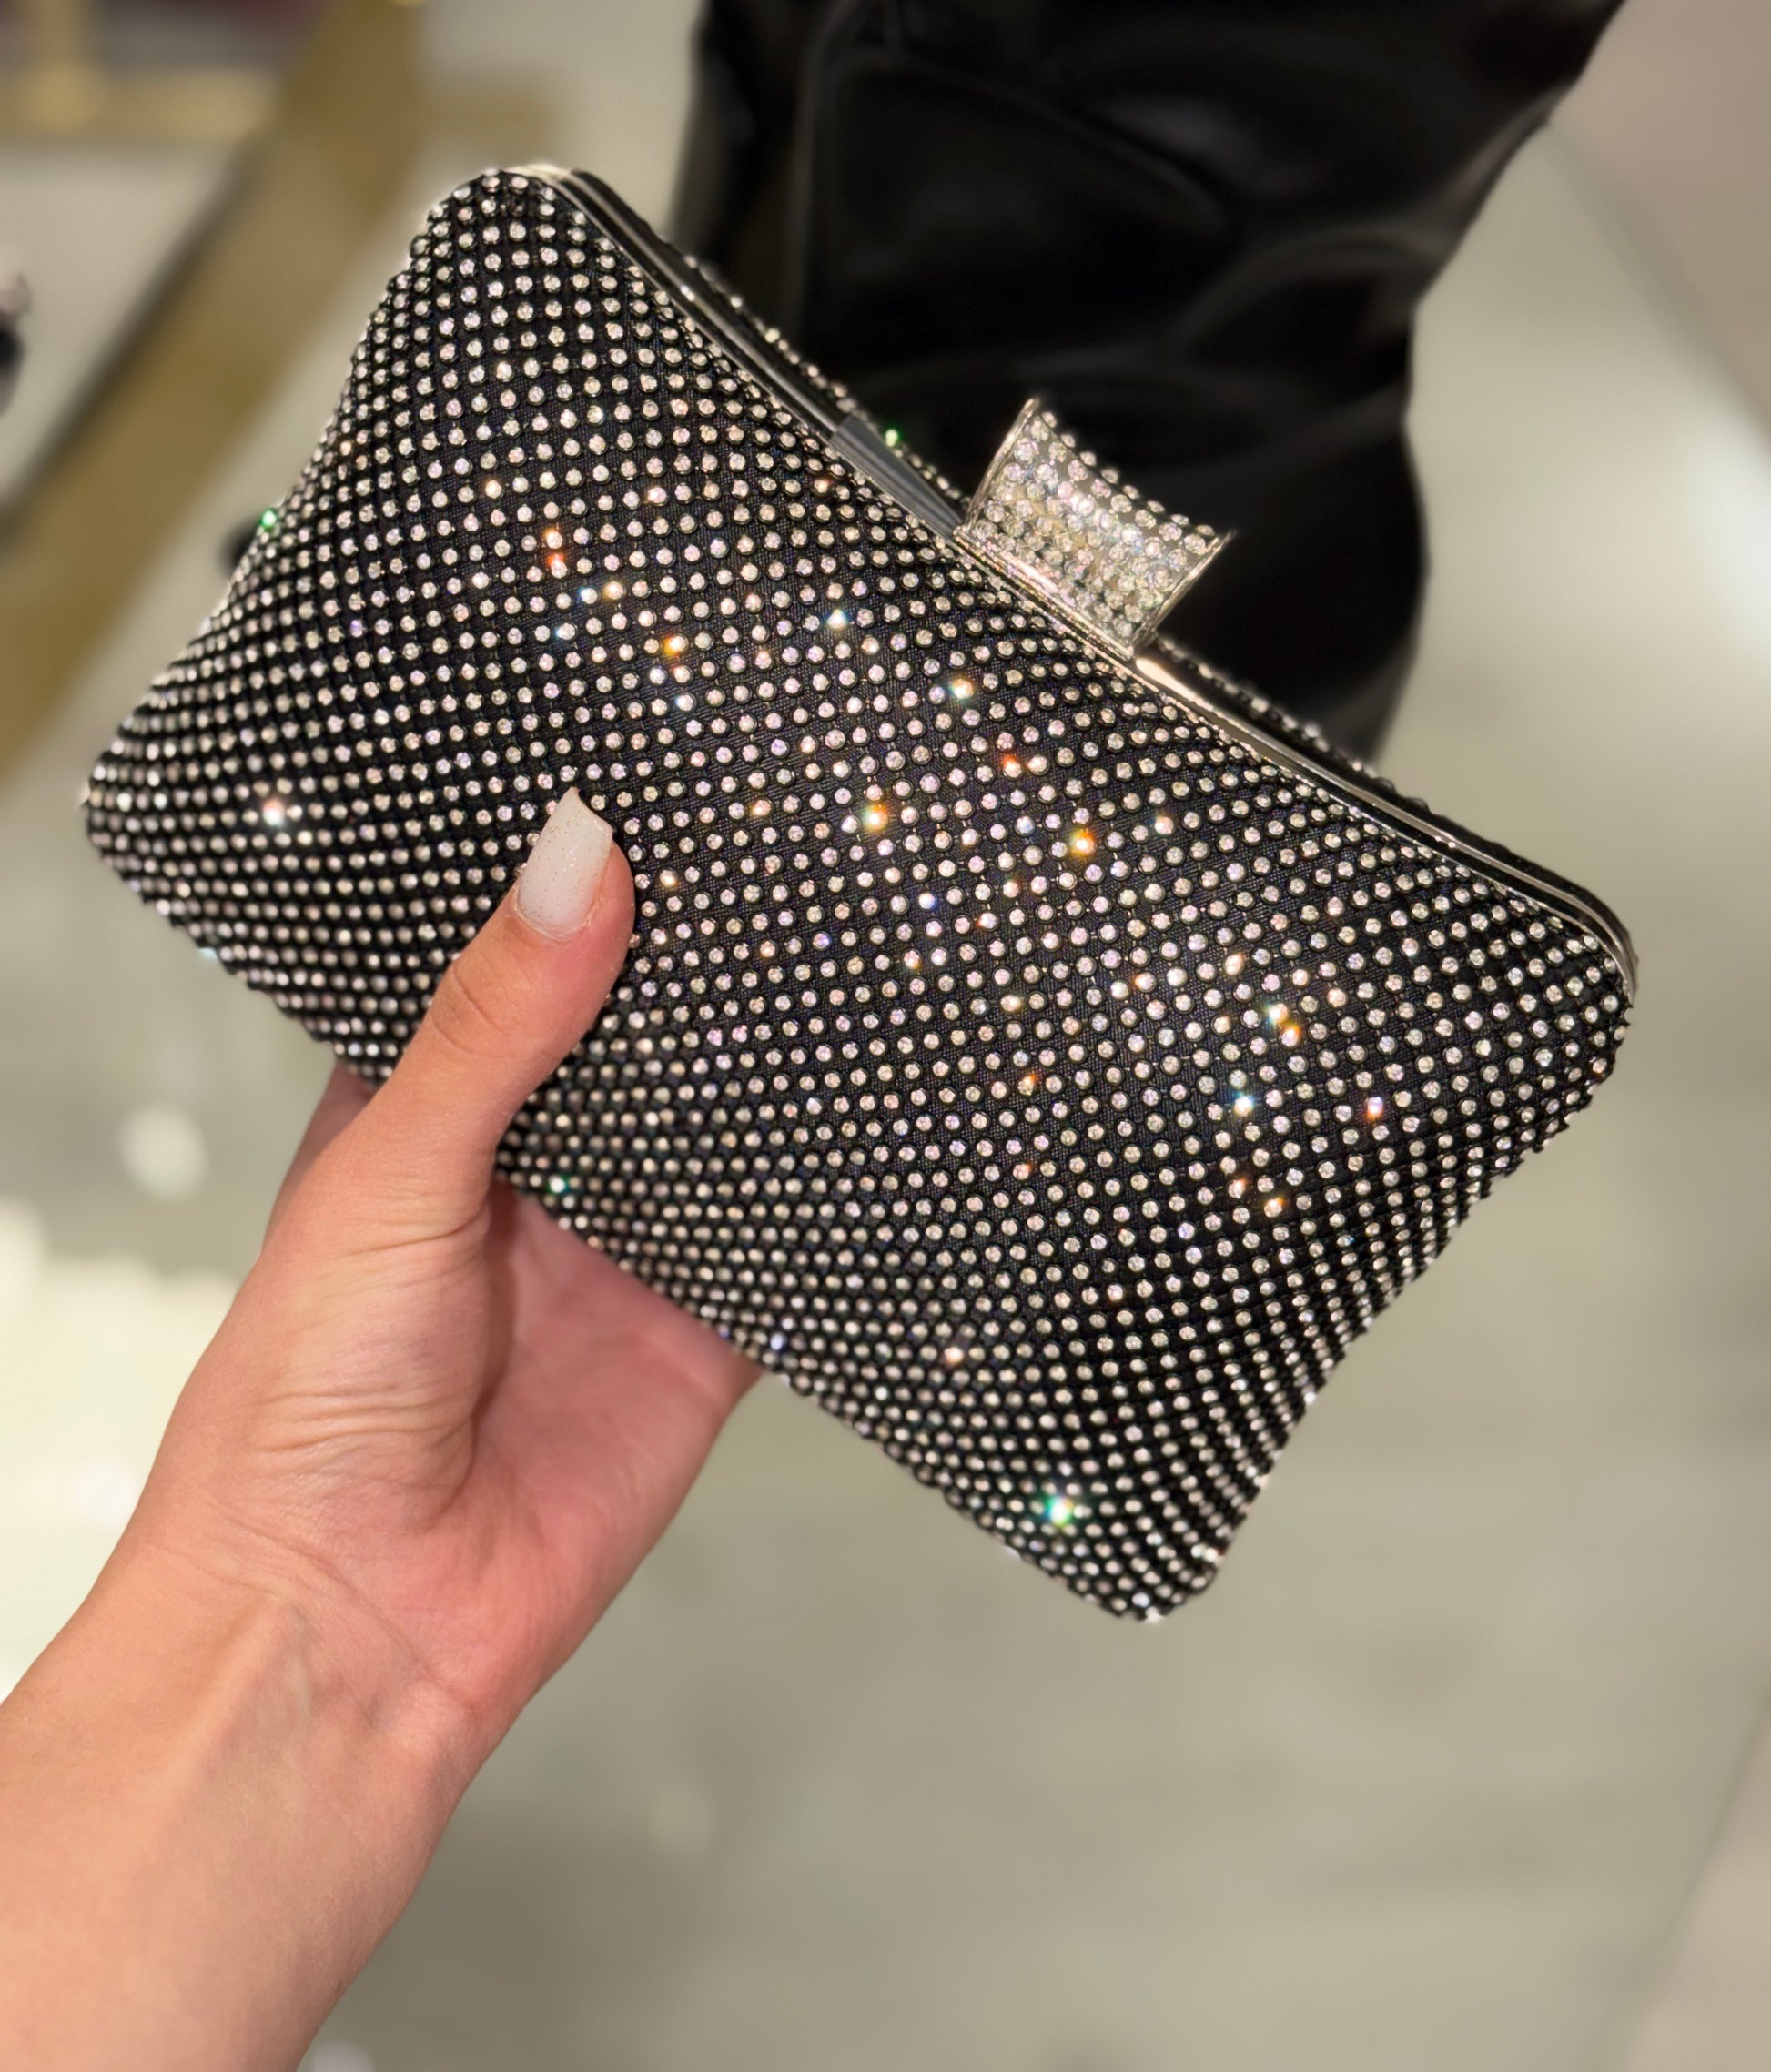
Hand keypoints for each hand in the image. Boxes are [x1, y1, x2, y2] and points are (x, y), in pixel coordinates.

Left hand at [0, 792, 753, 2068]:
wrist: (354, 1631)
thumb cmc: (300, 1406)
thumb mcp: (391, 1172)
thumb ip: (496, 1026)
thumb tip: (578, 855)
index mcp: (432, 1107)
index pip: (524, 962)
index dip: (581, 883)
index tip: (660, 778)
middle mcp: (538, 1171)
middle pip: (642, 1038)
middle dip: (704, 965)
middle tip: (795, 841)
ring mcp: (627, 1253)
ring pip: (726, 1132)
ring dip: (778, 1067)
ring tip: (861, 938)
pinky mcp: (706, 1337)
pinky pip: (788, 1249)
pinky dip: (835, 1197)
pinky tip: (893, 1112)